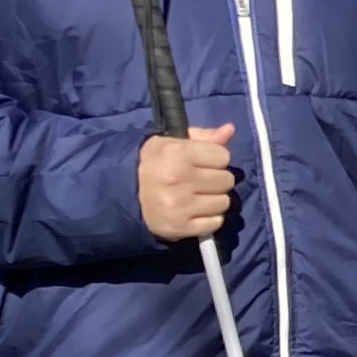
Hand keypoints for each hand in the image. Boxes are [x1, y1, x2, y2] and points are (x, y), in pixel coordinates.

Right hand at [138, 122, 236, 242]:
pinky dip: (209, 219)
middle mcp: (179, 178)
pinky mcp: (181, 227)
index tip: (201, 163)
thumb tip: (230, 129)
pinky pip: (216, 223)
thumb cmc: (154, 165)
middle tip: (199, 181)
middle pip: (226, 180)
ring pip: (224, 202)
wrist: (126, 197)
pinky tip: (194, 212)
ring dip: (214, 200)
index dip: (215, 159)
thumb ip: (203, 136)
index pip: (223, 156)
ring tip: (197, 197)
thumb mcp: (172, 142)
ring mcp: (180, 205)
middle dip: (216, 180)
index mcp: (177, 153)